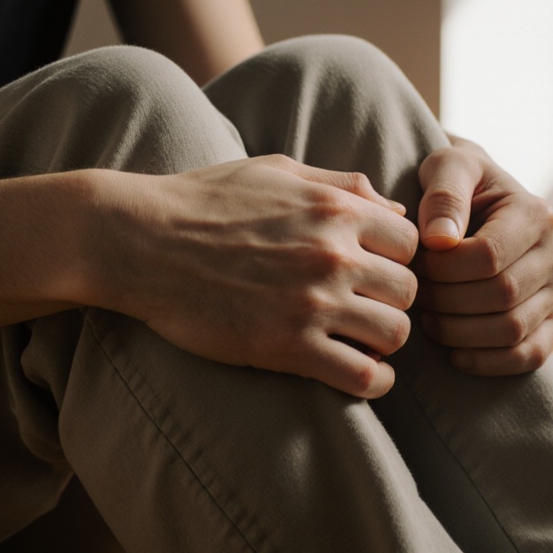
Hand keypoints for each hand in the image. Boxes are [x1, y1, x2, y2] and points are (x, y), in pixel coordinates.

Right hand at [89, 155, 418, 397]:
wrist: (140, 242)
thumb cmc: (205, 201)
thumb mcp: (278, 172)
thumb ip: (342, 185)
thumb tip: (396, 209)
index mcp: (336, 209)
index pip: (411, 244)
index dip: (397, 260)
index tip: (373, 272)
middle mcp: (333, 255)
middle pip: (410, 291)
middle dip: (393, 302)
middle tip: (366, 309)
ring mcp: (312, 303)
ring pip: (396, 334)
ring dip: (385, 341)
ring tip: (360, 341)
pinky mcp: (288, 347)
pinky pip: (365, 376)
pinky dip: (374, 381)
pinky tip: (359, 373)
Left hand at [414, 137, 552, 374]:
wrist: (474, 198)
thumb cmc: (455, 182)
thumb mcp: (446, 167)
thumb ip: (444, 195)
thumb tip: (441, 240)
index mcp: (536, 214)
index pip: (489, 257)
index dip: (443, 269)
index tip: (415, 263)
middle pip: (501, 295)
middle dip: (447, 301)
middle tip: (415, 296)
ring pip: (512, 329)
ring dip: (460, 333)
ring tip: (428, 319)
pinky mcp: (550, 323)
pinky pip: (529, 356)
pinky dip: (490, 363)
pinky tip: (454, 354)